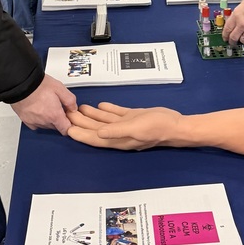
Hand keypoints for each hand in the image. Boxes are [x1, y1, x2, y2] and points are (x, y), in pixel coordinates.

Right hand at [12, 75, 77, 133]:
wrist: (20, 83)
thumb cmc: (38, 85)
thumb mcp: (59, 88)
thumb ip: (70, 100)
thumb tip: (73, 108)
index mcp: (54, 115)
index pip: (66, 130)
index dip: (70, 125)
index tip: (69, 119)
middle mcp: (44, 121)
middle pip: (56, 127)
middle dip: (59, 119)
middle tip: (57, 107)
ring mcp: (34, 121)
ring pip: (46, 126)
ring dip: (48, 119)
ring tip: (47, 105)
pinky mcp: (25, 120)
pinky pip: (35, 124)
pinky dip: (38, 119)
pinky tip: (38, 110)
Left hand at [67, 102, 182, 150]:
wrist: (176, 125)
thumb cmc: (157, 127)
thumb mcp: (136, 127)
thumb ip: (117, 130)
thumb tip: (99, 133)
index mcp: (119, 139)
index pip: (95, 138)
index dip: (81, 134)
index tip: (67, 129)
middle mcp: (120, 134)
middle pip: (97, 129)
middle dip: (82, 122)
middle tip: (69, 113)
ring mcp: (127, 126)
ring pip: (105, 121)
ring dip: (92, 115)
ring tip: (80, 107)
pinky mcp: (134, 118)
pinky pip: (117, 114)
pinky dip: (108, 110)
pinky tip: (100, 105)